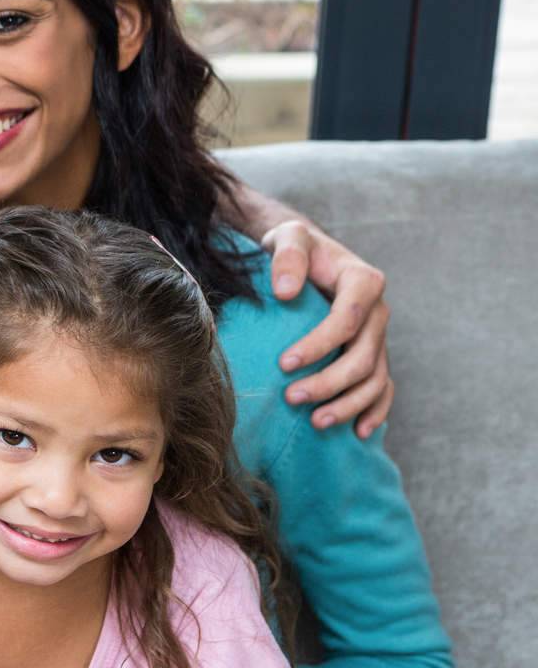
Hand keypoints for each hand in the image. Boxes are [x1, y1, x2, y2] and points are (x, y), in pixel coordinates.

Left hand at [261, 221, 391, 438]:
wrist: (306, 255)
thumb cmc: (295, 247)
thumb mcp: (288, 236)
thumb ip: (288, 255)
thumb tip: (285, 292)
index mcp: (363, 281)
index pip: (348, 319)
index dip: (320, 345)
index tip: (284, 364)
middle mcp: (378, 311)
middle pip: (363, 356)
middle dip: (329, 381)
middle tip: (291, 398)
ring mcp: (379, 336)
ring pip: (374, 378)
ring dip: (349, 404)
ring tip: (316, 422)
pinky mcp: (373, 354)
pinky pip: (383, 388)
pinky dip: (375, 410)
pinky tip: (357, 431)